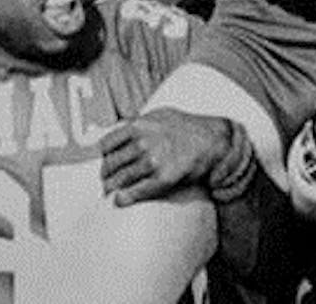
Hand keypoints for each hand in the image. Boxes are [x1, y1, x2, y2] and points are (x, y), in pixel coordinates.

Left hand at [99, 107, 231, 205]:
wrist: (212, 141)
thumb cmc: (186, 127)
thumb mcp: (159, 115)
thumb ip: (137, 123)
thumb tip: (117, 132)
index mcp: (139, 125)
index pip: (106, 144)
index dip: (102, 155)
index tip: (104, 161)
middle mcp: (143, 143)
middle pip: (111, 163)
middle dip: (105, 174)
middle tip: (105, 180)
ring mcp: (152, 161)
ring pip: (120, 179)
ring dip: (112, 188)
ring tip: (110, 191)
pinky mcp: (162, 179)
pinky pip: (135, 192)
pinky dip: (123, 198)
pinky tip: (120, 200)